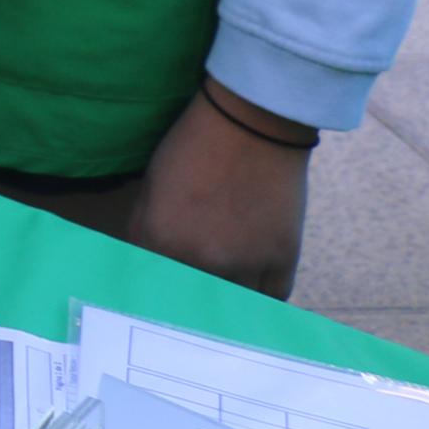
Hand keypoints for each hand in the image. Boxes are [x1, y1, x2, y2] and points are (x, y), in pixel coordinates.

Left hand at [126, 86, 313, 294]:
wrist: (252, 124)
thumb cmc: (193, 145)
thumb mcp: (152, 184)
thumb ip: (147, 228)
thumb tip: (147, 263)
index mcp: (160, 238)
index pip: (149, 283)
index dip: (153, 285)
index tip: (158, 291)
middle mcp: (201, 259)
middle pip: (190, 298)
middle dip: (188, 295)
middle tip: (190, 294)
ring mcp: (245, 263)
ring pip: (231, 305)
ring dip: (225, 299)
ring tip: (222, 292)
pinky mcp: (282, 260)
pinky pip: (270, 300)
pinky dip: (260, 298)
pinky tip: (252, 291)